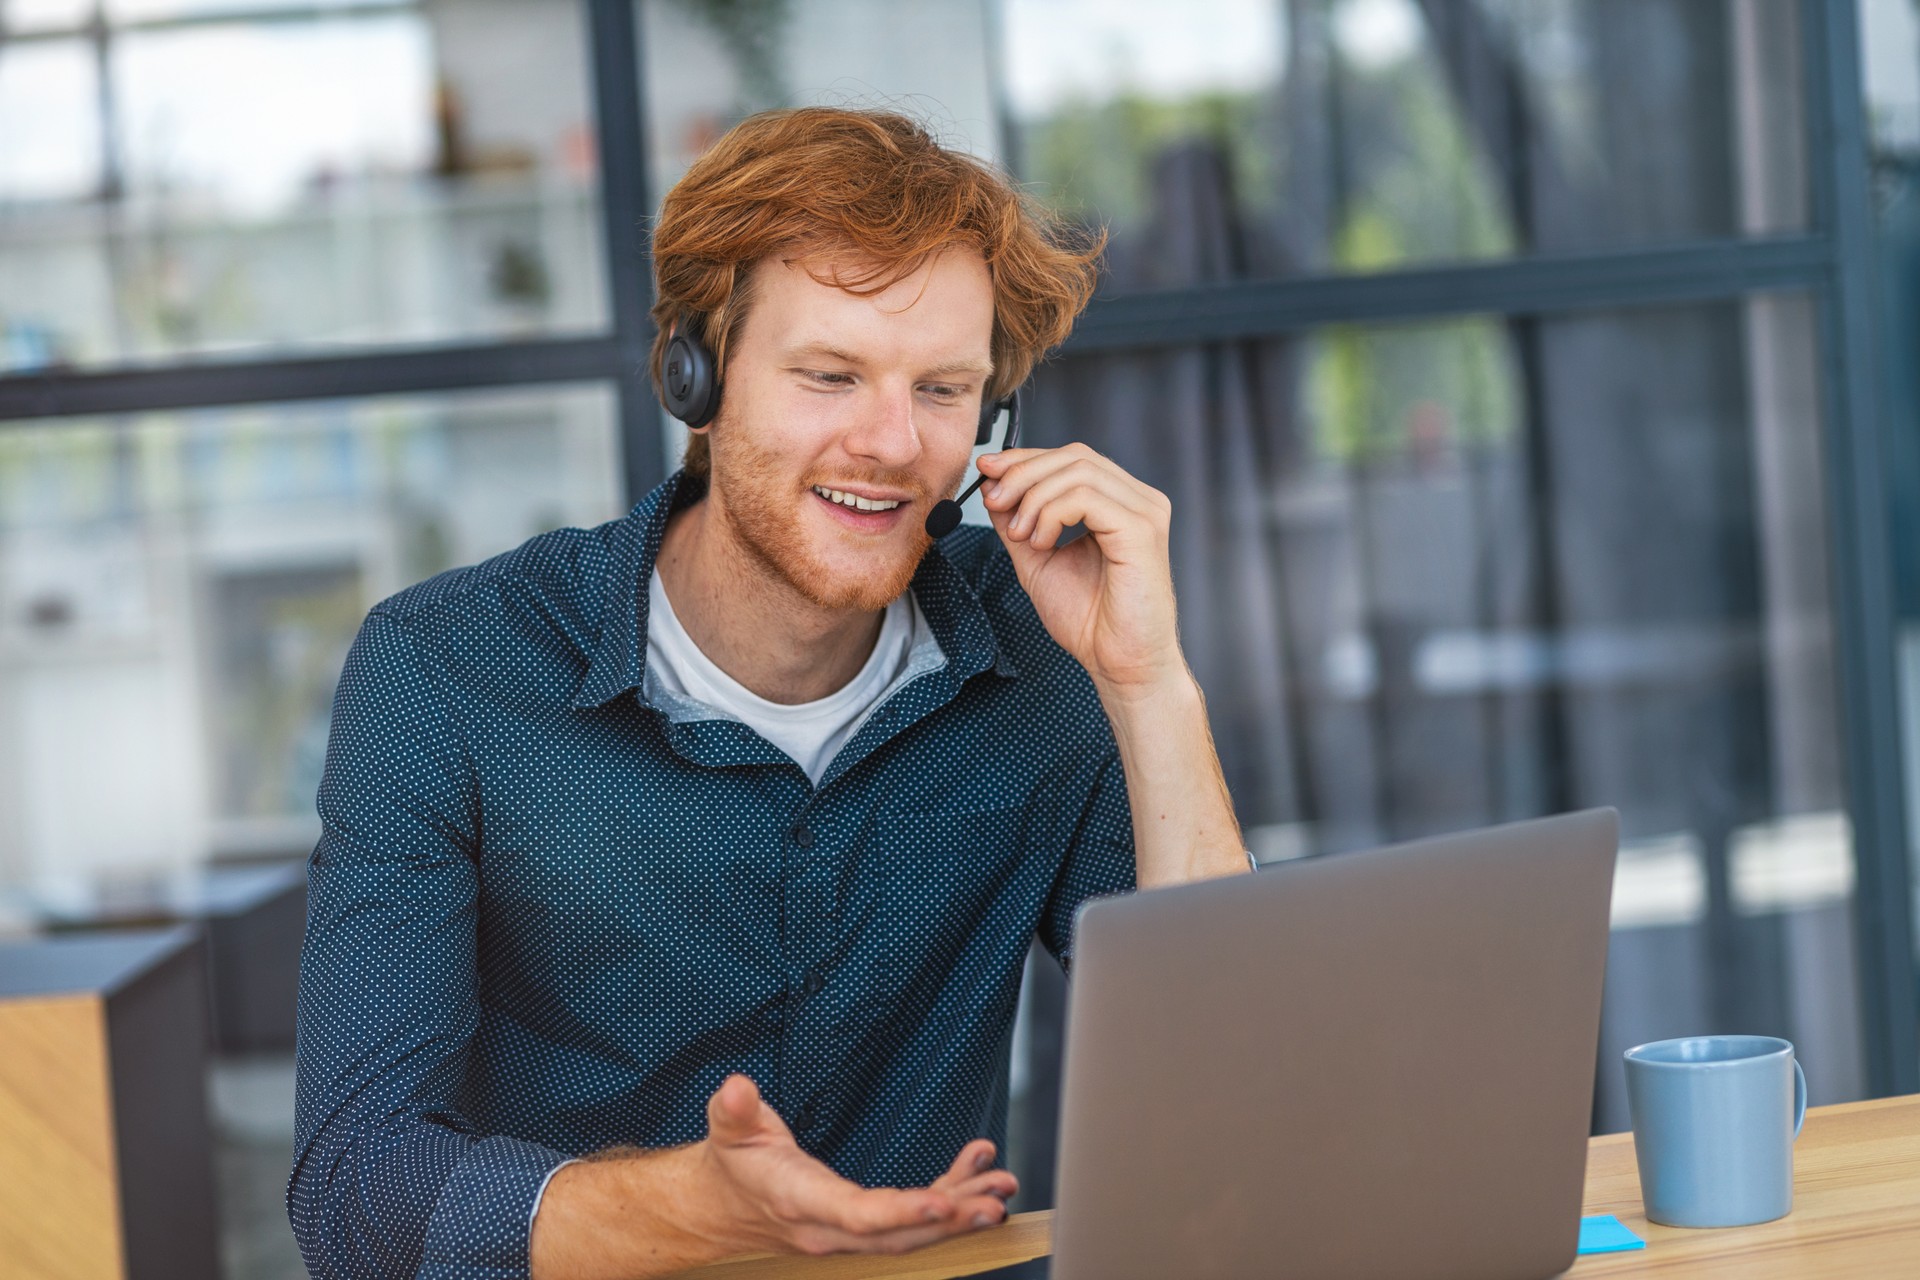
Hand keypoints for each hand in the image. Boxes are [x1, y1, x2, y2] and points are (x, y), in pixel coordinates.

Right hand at [694, 1074, 1015, 1257]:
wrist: (721, 1207)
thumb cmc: (733, 1164)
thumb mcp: (727, 1129)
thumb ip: (734, 1109)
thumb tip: (737, 1087)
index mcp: (800, 1200)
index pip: (856, 1215)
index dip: (900, 1212)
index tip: (941, 1202)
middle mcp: (829, 1228)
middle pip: (897, 1235)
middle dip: (950, 1219)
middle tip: (994, 1200)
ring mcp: (847, 1233)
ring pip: (911, 1233)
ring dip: (960, 1211)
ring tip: (1001, 1187)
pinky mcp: (860, 1226)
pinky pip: (909, 1221)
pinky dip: (946, 1198)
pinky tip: (974, 1173)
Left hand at [977, 444, 1182, 694]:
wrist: (1118, 664)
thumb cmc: (1090, 621)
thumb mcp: (1038, 560)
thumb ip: (1019, 522)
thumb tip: (993, 486)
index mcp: (1120, 503)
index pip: (1072, 458)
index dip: (1026, 458)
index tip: (988, 470)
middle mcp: (1138, 501)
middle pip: (1075, 456)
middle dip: (1024, 472)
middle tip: (995, 500)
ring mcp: (1144, 513)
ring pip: (1079, 471)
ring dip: (1035, 498)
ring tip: (1021, 535)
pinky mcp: (1141, 531)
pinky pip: (1086, 498)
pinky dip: (1052, 513)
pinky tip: (1042, 542)